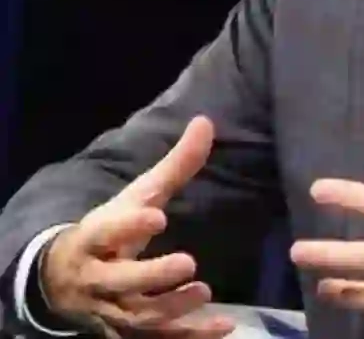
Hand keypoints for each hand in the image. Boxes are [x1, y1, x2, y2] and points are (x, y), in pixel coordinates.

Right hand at [40, 116, 233, 338]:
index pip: (106, 230)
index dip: (128, 225)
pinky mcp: (128, 333)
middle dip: (152, 275)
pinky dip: (190, 338)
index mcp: (95, 239)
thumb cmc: (110, 232)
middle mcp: (99, 279)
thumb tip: (207, 121)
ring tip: (204, 292)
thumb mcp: (136, 198)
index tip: (156, 214)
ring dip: (172, 309)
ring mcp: (111, 311)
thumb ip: (174, 166)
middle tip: (188, 261)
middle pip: (121, 282)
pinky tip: (224, 327)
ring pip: (137, 317)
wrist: (65, 282)